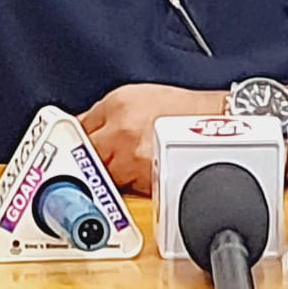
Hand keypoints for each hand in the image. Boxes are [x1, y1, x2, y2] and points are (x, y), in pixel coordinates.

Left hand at [80, 84, 226, 194]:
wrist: (220, 123)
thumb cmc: (184, 111)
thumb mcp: (136, 97)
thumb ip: (106, 114)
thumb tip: (82, 130)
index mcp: (117, 105)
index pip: (78, 129)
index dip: (72, 143)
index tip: (67, 152)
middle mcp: (123, 132)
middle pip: (86, 157)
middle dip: (89, 163)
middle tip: (94, 166)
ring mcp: (136, 160)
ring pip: (105, 178)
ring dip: (110, 178)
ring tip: (129, 169)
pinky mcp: (151, 183)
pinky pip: (129, 191)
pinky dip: (131, 189)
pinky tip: (143, 177)